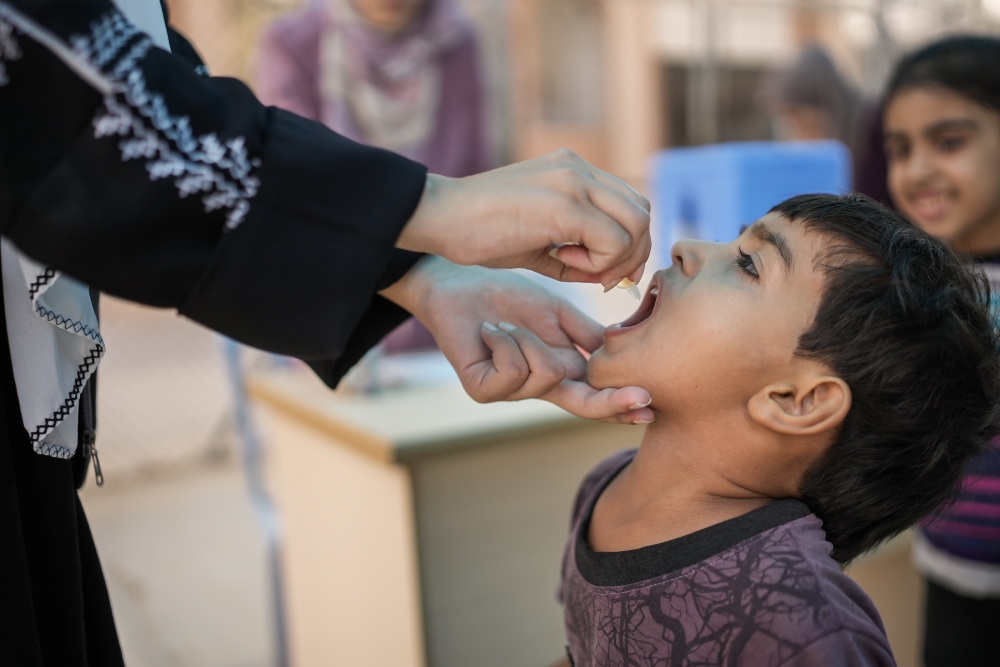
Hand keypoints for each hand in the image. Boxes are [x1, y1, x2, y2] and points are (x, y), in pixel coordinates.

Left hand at [380, 256, 654, 423]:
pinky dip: (505, 341)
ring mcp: (510, 391)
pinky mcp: (483, 389)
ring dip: (529, 339)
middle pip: (582, 405)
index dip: (621, 402)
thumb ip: (588, 335)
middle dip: (611, 401)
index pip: (595, 393)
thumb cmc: (508, 296)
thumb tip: (625, 351)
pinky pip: (512, 370)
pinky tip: (490, 330)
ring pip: (547, 375)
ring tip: (505, 324)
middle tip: (642, 397)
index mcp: (560, 370)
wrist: (458, 285)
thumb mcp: (558, 313)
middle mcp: (537, 386)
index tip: (651, 408)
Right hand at [396, 149, 651, 290]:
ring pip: (637, 225)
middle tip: (598, 278)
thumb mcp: (538, 240)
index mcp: (574, 170)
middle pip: (642, 213)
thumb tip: (612, 275)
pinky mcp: (565, 204)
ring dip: (615, 259)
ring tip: (574, 266)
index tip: (599, 272)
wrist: (437, 215)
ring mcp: (574, 181)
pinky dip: (599, 262)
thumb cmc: (478, 232)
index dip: (627, 244)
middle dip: (631, 255)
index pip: (629, 204)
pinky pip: (613, 241)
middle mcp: (579, 168)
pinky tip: (561, 260)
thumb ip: (577, 251)